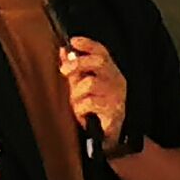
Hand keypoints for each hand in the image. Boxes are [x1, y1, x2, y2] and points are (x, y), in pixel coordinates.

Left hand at [60, 38, 131, 153]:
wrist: (109, 138)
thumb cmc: (96, 110)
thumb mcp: (83, 87)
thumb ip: (75, 70)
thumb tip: (63, 52)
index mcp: (110, 72)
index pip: (102, 52)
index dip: (88, 44)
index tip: (73, 41)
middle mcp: (116, 81)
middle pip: (99, 62)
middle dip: (79, 63)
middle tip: (64, 70)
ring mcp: (117, 95)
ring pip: (91, 82)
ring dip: (77, 93)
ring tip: (75, 103)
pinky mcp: (114, 110)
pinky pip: (91, 102)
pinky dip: (80, 108)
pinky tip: (81, 114)